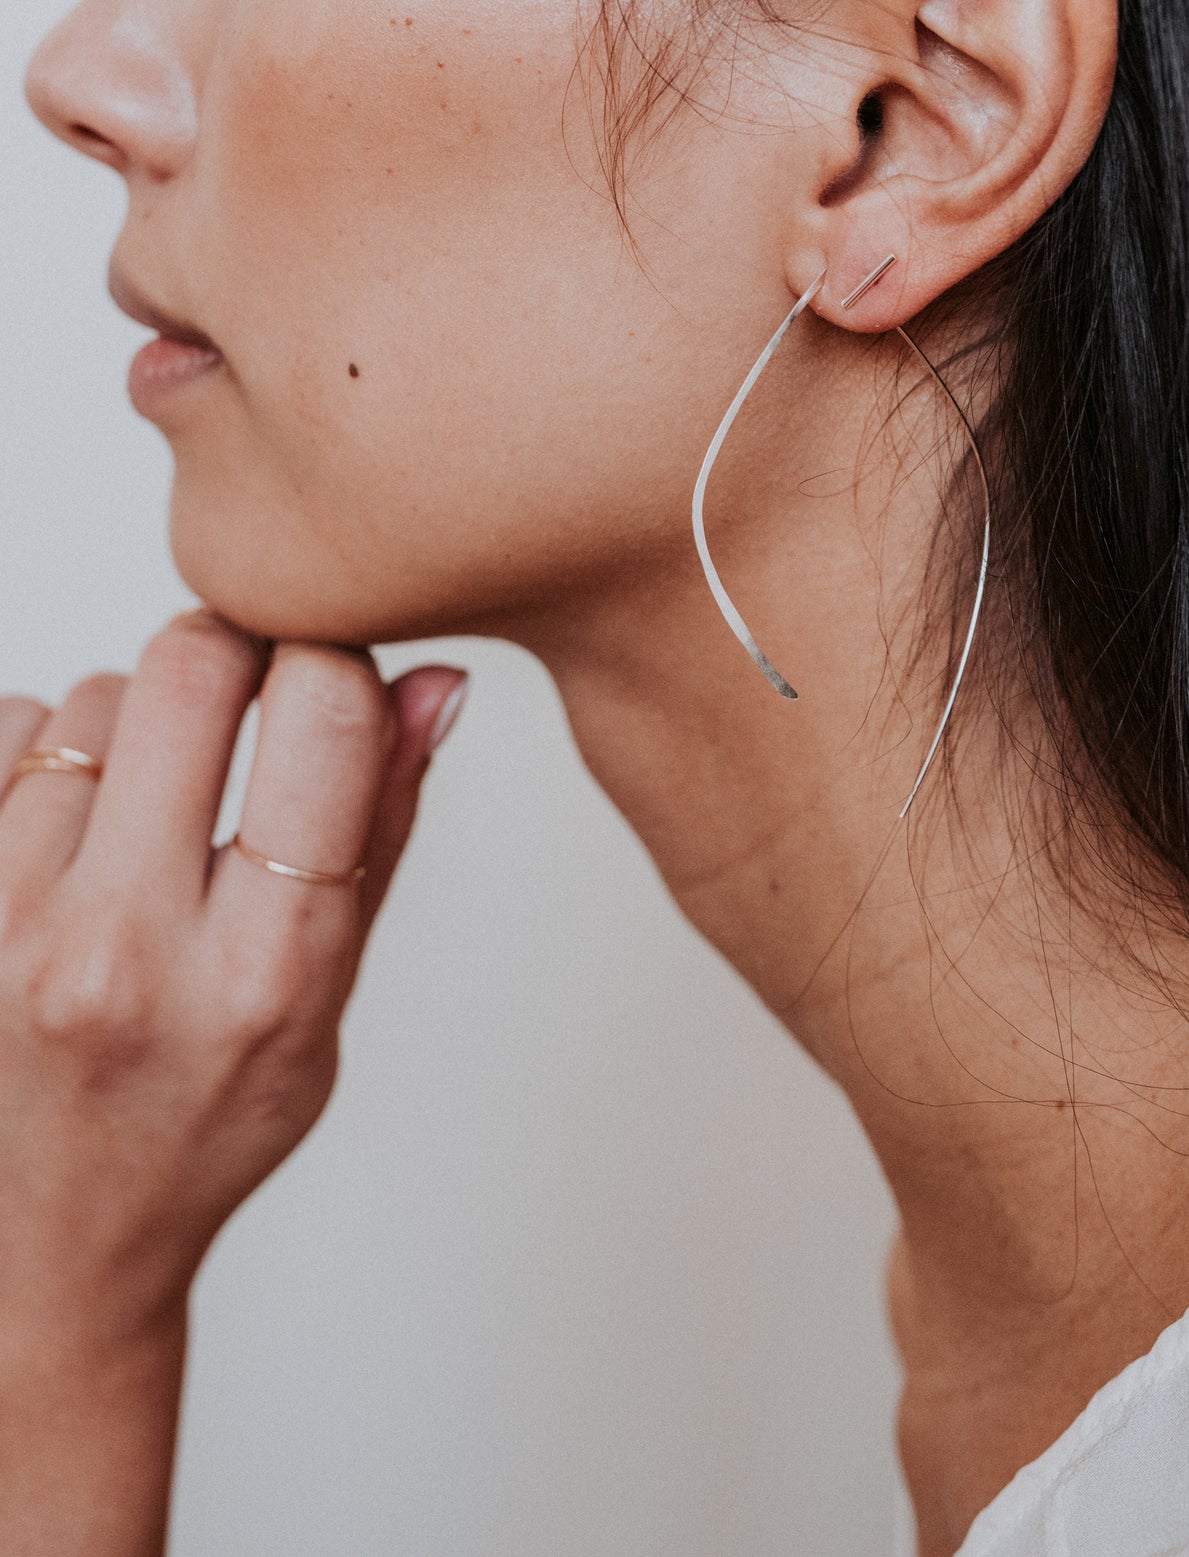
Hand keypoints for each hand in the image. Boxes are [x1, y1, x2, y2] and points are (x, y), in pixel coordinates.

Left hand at [0, 613, 465, 1555]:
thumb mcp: (327, 1000)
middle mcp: (123, 952)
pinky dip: (40, 756)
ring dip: (128, 729)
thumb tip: (433, 682)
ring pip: (90, 698)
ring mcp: (6, 929)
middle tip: (240, 694)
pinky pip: (3, 728)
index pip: (323, 720)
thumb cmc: (198, 1122)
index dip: (335, 658)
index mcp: (261, 976)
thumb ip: (381, 829)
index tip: (329, 667)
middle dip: (230, 653)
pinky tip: (63, 836)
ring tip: (139, 822)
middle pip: (190, 667)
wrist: (42, 1248)